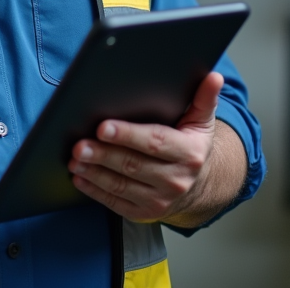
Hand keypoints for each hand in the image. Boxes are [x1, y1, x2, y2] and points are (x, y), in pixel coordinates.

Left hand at [67, 71, 230, 225]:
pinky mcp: (145, 212)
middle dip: (103, 154)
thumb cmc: (191, 146)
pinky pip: (116, 202)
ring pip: (121, 185)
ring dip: (95, 173)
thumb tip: (213, 77)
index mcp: (189, 153)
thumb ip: (204, 98)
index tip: (103, 127)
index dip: (127, 135)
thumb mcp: (201, 121)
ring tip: (75, 160)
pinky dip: (95, 191)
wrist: (198, 185)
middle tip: (79, 145)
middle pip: (133, 165)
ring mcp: (160, 199)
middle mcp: (176, 179)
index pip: (155, 142)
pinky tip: (80, 178)